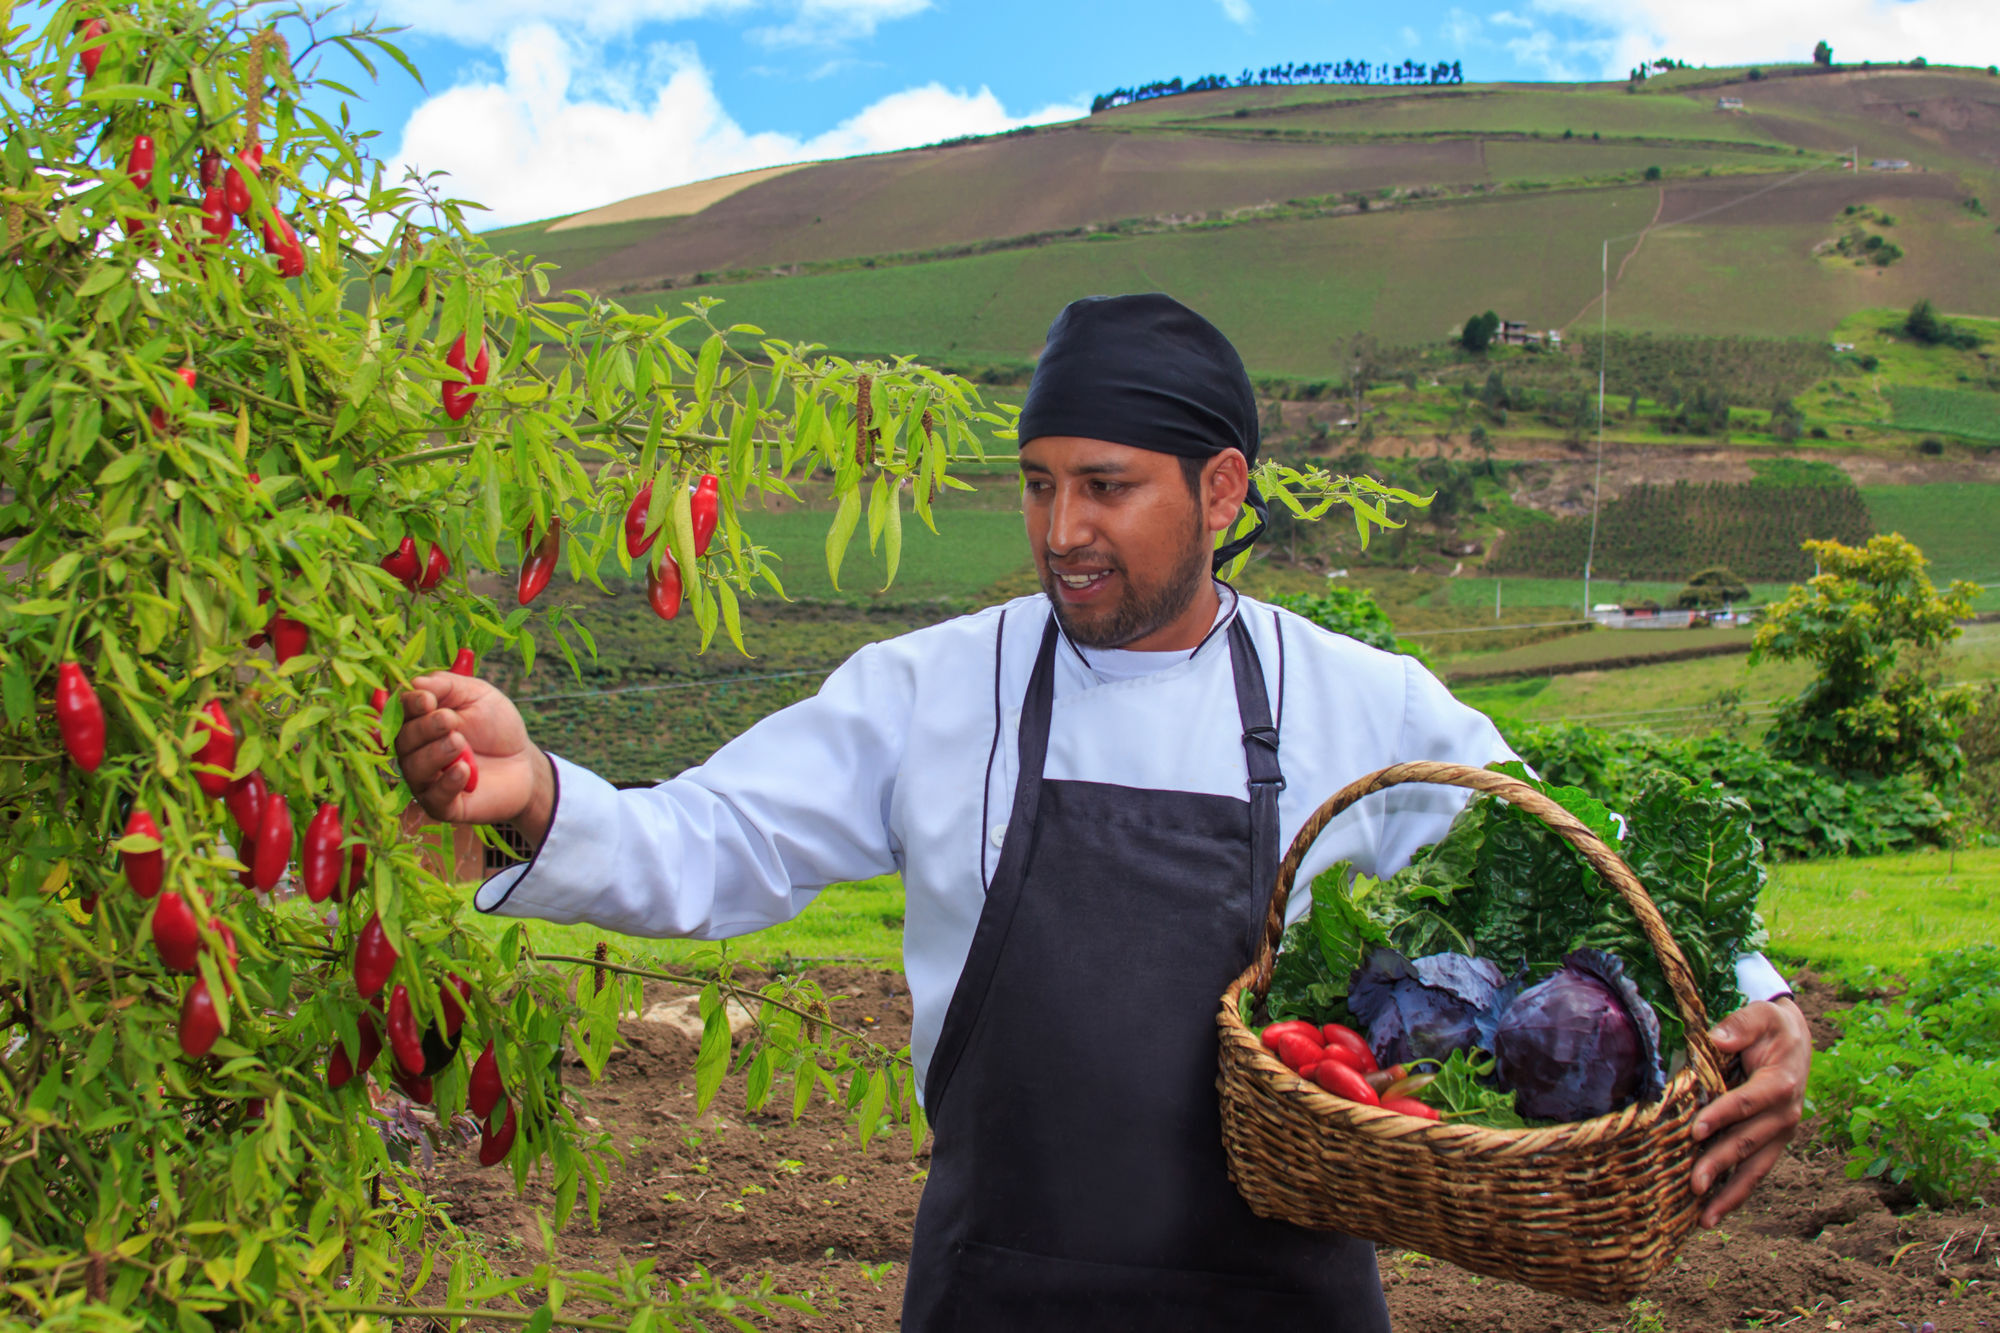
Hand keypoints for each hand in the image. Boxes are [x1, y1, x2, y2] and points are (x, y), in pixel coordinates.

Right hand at [395, 672, 555, 842]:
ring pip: (414, 770)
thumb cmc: (496, 725)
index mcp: (419, 721)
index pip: (400, 713)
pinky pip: (434, 798)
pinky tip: (463, 770)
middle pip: (403, 741)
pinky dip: (447, 783)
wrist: (525, 761)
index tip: (427, 700)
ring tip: (459, 743)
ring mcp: (427, 780)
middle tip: (449, 721)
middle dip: (424, 729)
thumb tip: (414, 683)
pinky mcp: (444, 805)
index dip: (409, 706)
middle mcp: (415, 752)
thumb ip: (446, 686)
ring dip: (434, 754)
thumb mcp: (477, 695)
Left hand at [1689, 997, 1812, 1226]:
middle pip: (1748, 1141)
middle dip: (1720, 1163)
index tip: (1696, 1129)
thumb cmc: (1771, 1028)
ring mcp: (1780, 1133)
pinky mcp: (1772, 1143)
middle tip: (1693, 1183)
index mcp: (1780, 1084)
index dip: (1723, 1115)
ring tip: (1705, 1219)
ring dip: (1730, 1194)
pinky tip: (1714, 1213)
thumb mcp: (1760, 1016)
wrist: (1795, 1041)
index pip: (1748, 1102)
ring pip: (1754, 1168)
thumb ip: (1740, 1025)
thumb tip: (1718, 1039)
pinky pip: (1755, 1171)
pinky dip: (1736, 1193)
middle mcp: (1784, 1115)